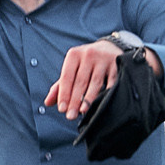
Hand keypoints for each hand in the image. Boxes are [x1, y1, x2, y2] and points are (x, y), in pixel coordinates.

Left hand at [43, 38, 161, 120]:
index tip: (61, 109)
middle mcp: (88, 55)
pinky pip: (111, 82)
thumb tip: (48, 102)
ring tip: (82, 111)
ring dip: (88, 98)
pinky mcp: (117, 64)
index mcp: (74, 55)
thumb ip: (60, 86)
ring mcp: (103, 59)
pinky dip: (106, 93)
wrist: (109, 48)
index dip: (64, 94)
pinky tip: (101, 104)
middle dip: (74, 100)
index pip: (66, 77)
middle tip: (70, 116)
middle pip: (80, 82)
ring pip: (95, 82)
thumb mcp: (72, 69)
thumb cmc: (86, 63)